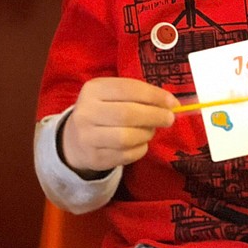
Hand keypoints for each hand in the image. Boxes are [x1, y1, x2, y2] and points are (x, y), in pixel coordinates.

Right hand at [61, 77, 177, 174]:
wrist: (75, 140)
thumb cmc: (103, 111)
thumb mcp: (112, 95)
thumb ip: (138, 95)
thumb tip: (170, 103)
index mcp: (93, 90)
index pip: (128, 89)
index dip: (154, 95)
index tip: (172, 102)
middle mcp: (86, 112)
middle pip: (127, 114)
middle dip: (154, 116)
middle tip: (169, 118)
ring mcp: (88, 137)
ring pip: (127, 137)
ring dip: (147, 134)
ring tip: (150, 130)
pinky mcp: (96, 158)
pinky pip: (127, 155)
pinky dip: (141, 148)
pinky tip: (140, 143)